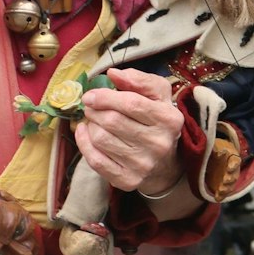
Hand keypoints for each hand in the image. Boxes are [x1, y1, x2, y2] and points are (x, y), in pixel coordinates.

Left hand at [76, 67, 183, 193]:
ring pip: (101, 139)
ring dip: (91, 126)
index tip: (90, 95)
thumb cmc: (157, 121)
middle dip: (94, 111)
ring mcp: (143, 165)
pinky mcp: (128, 180)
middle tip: (90, 107)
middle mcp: (159, 144)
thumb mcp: (158, 95)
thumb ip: (139, 80)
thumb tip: (113, 74)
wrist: (165, 165)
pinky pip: (95, 160)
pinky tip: (85, 133)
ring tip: (94, 121)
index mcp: (169, 119)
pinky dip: (84, 143)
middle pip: (112, 122)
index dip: (105, 97)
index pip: (132, 104)